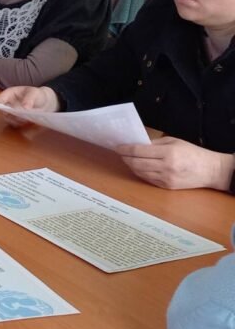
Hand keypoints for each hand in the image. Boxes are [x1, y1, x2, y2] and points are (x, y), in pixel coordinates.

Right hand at [0, 86, 59, 126]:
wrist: (44, 101)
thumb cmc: (37, 94)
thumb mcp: (34, 93)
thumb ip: (29, 99)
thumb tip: (24, 108)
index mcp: (9, 94)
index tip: (7, 110)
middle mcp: (8, 103)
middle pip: (2, 111)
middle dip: (10, 114)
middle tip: (20, 116)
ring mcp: (12, 112)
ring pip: (8, 118)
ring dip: (15, 120)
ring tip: (25, 120)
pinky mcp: (16, 119)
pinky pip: (14, 123)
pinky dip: (19, 124)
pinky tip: (26, 122)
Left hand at [117, 137, 234, 190]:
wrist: (210, 170)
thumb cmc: (192, 153)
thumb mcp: (174, 142)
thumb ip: (155, 144)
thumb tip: (136, 144)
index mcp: (168, 153)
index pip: (139, 151)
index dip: (125, 149)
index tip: (118, 146)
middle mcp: (166, 167)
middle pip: (136, 163)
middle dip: (125, 158)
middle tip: (120, 152)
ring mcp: (166, 178)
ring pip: (140, 172)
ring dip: (130, 166)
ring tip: (127, 159)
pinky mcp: (166, 186)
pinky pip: (147, 179)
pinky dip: (139, 173)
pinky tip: (137, 167)